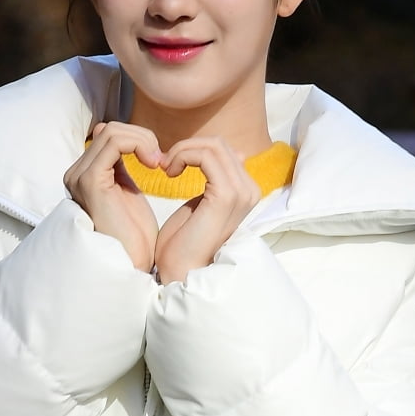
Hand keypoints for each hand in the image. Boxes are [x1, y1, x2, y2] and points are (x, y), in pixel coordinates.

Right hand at [64, 122, 161, 271]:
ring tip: (158, 162)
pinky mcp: (92, 181)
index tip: (157, 160)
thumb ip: (122, 166)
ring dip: (143, 140)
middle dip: (142, 137)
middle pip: (110, 129)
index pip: (108, 134)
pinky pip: (115, 143)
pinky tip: (154, 164)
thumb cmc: (134, 234)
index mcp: (84, 174)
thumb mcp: (127, 191)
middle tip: (161, 160)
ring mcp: (80, 176)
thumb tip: (130, 139)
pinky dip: (139, 145)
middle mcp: (76, 173)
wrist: (132, 262)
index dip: (136, 139)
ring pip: (113, 131)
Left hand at [155, 137, 260, 283]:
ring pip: (212, 146)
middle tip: (165, 165)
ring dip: (181, 151)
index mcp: (246, 190)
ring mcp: (241, 193)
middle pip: (218, 144)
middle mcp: (250, 190)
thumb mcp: (202, 203)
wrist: (179, 271)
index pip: (223, 149)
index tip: (170, 166)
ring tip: (166, 169)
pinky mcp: (226, 196)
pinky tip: (169, 173)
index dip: (193, 149)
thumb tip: (237, 154)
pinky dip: (182, 156)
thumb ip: (216, 179)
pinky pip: (205, 156)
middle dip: (186, 147)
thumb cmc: (184, 242)